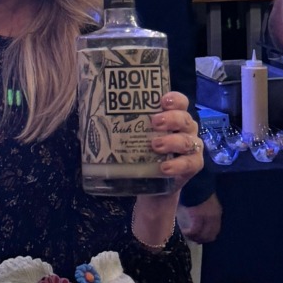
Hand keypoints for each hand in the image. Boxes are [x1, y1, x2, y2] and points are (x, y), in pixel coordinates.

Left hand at [129, 93, 202, 248]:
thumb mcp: (130, 137)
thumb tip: (89, 118)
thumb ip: (118, 125)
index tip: (162, 100)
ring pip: (187, 140)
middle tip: (154, 122)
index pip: (179, 101)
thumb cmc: (140, 152)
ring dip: (172, 141)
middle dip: (171, 118)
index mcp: (173, 116)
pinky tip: (163, 167)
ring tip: (155, 145)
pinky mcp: (194, 165)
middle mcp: (186, 128)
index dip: (174, 99)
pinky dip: (177, 165)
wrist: (150, 183)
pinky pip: (190, 163)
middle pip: (185, 118)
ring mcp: (192, 147)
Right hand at [178, 191, 221, 244]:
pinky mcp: (197, 217)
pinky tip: (184, 231)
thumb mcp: (206, 202)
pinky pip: (193, 230)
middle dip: (201, 239)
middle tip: (193, 238)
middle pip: (209, 236)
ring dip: (194, 237)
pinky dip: (188, 233)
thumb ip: (205, 211)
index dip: (207, 236)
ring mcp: (206, 218)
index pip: (214, 231)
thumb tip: (199, 220)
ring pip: (201, 235)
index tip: (200, 237)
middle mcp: (214, 218)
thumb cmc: (199, 189)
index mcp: (217, 213)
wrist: (195, 181)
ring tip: (187, 234)